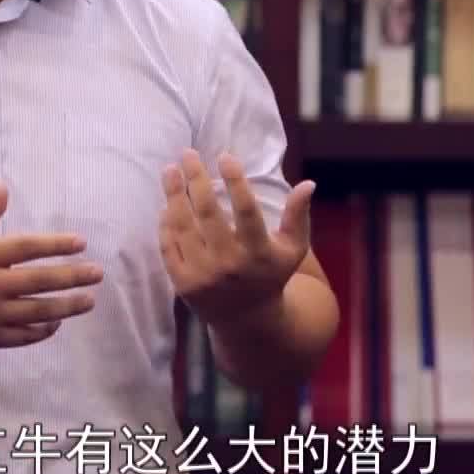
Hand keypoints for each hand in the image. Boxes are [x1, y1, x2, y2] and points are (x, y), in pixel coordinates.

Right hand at [0, 182, 102, 350]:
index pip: (28, 247)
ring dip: (68, 306)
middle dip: (73, 276)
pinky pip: (24, 336)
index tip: (81, 242)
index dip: (57, 244)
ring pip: (38, 311)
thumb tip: (4, 187)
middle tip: (98, 273)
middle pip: (41, 280)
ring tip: (89, 300)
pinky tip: (57, 322)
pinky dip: (43, 329)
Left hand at [158, 149, 314, 328]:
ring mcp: (203, 275)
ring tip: (170, 171)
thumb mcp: (293, 249)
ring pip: (183, 227)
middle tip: (187, 153)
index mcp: (259, 253)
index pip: (245, 210)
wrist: (247, 320)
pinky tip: (166, 203)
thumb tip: (308, 183)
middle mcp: (230, 265)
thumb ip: (299, 216)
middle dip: (195, 178)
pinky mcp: (183, 284)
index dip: (235, 180)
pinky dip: (165, 224)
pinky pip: (169, 246)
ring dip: (173, 195)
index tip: (224, 156)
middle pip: (208, 213)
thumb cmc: (271, 274)